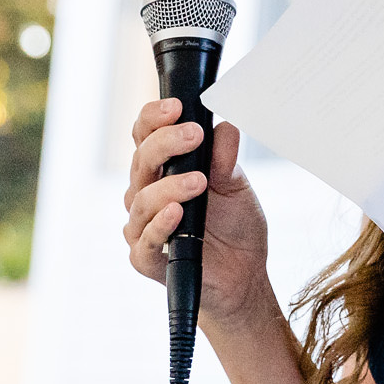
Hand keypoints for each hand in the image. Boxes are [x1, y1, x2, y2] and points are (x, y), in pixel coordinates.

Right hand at [122, 98, 273, 327]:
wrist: (243, 275)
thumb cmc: (234, 227)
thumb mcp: (237, 186)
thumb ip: (226, 159)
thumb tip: (225, 126)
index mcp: (164, 171)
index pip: (146, 136)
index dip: (154, 118)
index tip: (177, 107)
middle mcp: (146, 194)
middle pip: (141, 161)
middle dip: (165, 144)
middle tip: (193, 135)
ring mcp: (142, 226)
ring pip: (141, 199)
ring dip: (170, 187)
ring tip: (199, 182)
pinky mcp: (146, 258)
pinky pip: (145, 239)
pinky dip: (161, 224)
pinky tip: (177, 213)